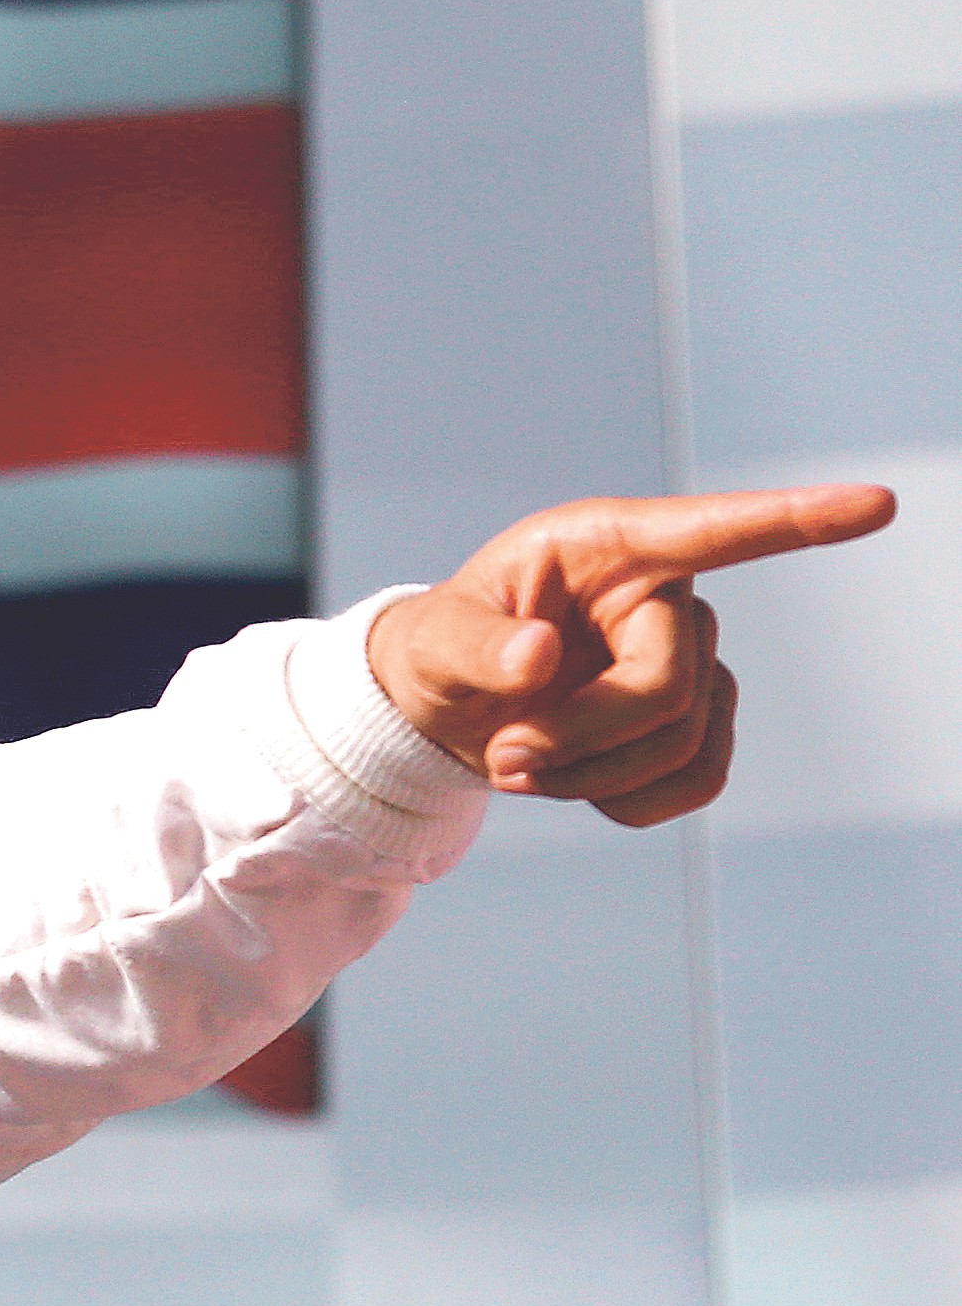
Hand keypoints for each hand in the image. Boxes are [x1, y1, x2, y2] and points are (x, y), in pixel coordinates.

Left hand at [367, 484, 895, 826]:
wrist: (449, 704)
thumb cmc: (442, 648)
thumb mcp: (430, 642)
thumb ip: (474, 645)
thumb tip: (537, 657)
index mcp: (606, 543)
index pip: (713, 529)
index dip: (795, 519)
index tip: (876, 504)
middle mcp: (664, 592)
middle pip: (668, 688)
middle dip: (583, 738)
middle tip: (502, 757)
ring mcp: (690, 657)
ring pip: (683, 744)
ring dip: (590, 777)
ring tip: (514, 766)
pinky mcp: (697, 718)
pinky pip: (695, 782)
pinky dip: (620, 801)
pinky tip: (567, 783)